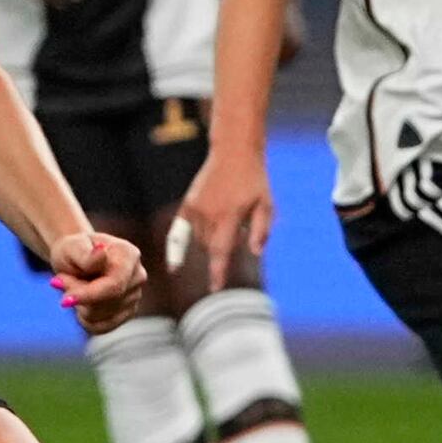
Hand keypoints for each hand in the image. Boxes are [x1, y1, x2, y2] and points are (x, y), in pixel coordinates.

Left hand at [45, 228, 147, 332]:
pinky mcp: (127, 312)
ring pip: (101, 317)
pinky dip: (85, 319)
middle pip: (106, 303)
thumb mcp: (72, 247)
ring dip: (80, 306)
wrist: (76, 258)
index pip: (114, 286)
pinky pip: (102, 327)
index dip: (89, 295)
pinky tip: (80, 303)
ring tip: (74, 287)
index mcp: (129, 255)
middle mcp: (137, 276)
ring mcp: (135, 295)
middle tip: (59, 281)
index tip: (65, 300)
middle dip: (79, 296)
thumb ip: (85, 254)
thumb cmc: (73, 249)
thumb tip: (100, 254)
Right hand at [175, 147, 273, 277]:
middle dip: (223, 250)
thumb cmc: (254, 181)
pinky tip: (175, 267)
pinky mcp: (188, 205)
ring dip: (211, 243)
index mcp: (229, 216)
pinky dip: (178, 249)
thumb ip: (262, 231)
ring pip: (199, 241)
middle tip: (239, 228)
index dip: (218, 272)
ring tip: (228, 219)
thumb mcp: (266, 205)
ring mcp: (195, 209)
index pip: (221, 251)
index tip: (214, 289)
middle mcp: (209, 215)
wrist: (234, 153)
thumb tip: (255, 254)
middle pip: (211, 247)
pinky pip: (180, 233)